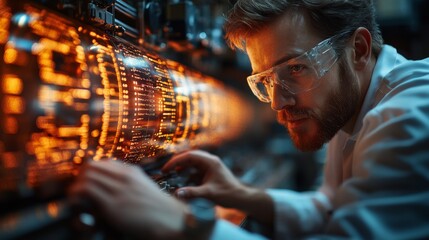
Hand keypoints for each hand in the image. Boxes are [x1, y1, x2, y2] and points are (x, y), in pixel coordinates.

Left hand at [69, 159, 186, 238]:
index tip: (86, 181)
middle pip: (92, 166)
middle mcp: (123, 176)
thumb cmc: (156, 208)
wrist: (169, 219)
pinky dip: (76, 195)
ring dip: (77, 186)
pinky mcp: (112, 203)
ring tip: (76, 198)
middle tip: (78, 190)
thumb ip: (129, 183)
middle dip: (81, 177)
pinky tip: (77, 203)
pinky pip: (85, 190)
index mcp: (131, 172)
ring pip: (87, 176)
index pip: (103, 163)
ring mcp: (118, 189)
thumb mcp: (143, 187)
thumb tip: (112, 185)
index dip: (91, 171)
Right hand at [162, 150, 246, 208]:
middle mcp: (210, 161)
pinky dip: (188, 173)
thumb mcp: (209, 193)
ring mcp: (210, 166)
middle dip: (177, 163)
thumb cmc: (227, 194)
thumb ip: (193, 192)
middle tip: (166, 170)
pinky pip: (196, 169)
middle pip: (190, 157)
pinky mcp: (210, 172)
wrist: (240, 198)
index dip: (176, 161)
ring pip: (192, 162)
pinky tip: (182, 179)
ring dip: (182, 167)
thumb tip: (177, 193)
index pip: (189, 156)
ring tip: (171, 173)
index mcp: (210, 162)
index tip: (166, 168)